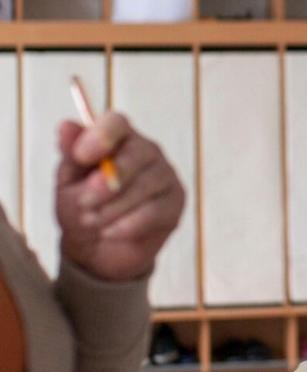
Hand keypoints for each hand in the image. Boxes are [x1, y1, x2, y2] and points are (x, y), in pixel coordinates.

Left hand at [55, 114, 184, 282]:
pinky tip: (110, 232)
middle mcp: (146, 151)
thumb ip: (70, 154)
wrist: (96, 248)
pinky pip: (156, 211)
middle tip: (84, 202)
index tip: (82, 156)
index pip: (117, 123)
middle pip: (138, 153)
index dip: (102, 136)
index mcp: (117, 139)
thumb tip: (65, 126)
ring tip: (91, 221)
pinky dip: (128, 225)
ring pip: (146, 185)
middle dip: (109, 181)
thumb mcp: (68, 181)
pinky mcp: (176, 202)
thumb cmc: (82, 207)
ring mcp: (165, 175)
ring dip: (113, 208)